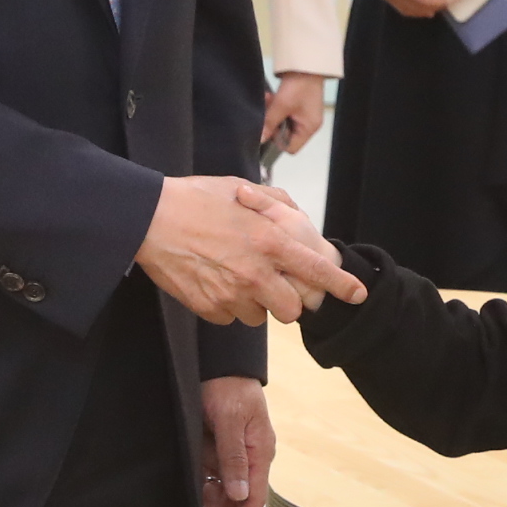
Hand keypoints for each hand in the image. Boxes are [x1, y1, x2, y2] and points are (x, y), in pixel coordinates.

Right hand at [138, 177, 364, 324]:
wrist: (149, 219)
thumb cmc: (195, 198)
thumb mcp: (241, 188)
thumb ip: (274, 202)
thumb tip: (292, 213)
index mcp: (269, 241)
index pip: (317, 271)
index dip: (342, 286)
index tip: (358, 295)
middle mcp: (255, 273)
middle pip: (291, 310)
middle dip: (288, 300)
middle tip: (272, 283)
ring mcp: (230, 294)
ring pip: (259, 317)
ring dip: (254, 302)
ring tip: (234, 275)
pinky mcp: (208, 308)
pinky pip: (230, 318)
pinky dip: (227, 306)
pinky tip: (214, 281)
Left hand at [198, 376, 275, 506]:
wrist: (217, 363)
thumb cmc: (230, 388)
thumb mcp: (235, 419)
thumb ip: (235, 456)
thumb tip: (239, 494)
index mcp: (259, 454)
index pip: (252, 500)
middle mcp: (245, 462)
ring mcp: (226, 460)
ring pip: (218, 501)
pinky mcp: (209, 454)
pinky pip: (204, 486)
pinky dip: (198, 506)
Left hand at [260, 73, 327, 153]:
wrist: (306, 62)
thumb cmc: (299, 85)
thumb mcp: (282, 105)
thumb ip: (270, 123)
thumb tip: (260, 140)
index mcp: (309, 128)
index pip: (291, 148)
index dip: (277, 142)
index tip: (268, 129)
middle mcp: (308, 124)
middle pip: (285, 135)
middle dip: (272, 124)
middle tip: (267, 111)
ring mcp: (303, 114)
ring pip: (281, 123)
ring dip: (272, 114)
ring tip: (268, 99)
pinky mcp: (298, 105)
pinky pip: (283, 113)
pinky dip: (275, 107)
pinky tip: (270, 96)